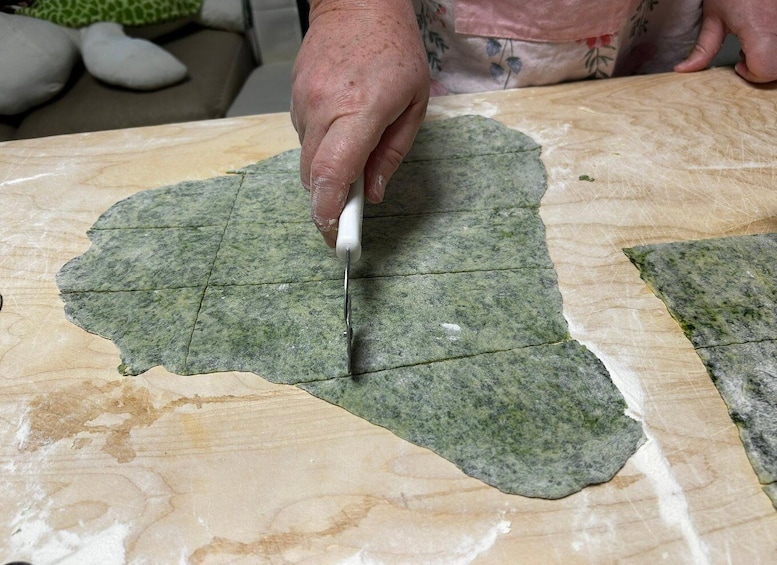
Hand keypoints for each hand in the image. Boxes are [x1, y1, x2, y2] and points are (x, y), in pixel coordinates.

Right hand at [291, 0, 429, 245]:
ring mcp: (303, 102)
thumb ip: (392, 154)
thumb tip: (374, 195)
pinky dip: (320, 148)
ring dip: (326, 171)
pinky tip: (340, 131)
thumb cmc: (394, 50)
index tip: (335, 236)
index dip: (329, 211)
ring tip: (352, 157)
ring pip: (307, 159)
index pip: (332, 171)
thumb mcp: (413, 104)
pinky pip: (304, 137)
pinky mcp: (293, 98)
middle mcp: (324, 108)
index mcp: (360, 111)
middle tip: (346, 219)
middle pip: (313, 175)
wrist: (356, 3)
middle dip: (327, 203)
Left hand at [674, 0, 776, 82]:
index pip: (766, 68)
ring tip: (755, 44)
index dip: (753, 74)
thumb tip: (685, 70)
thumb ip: (703, 49)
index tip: (739, 67)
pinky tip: (763, 34)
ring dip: (771, 57)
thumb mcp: (713, 17)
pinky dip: (775, 45)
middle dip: (763, 69)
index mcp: (759, 27)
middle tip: (747, 58)